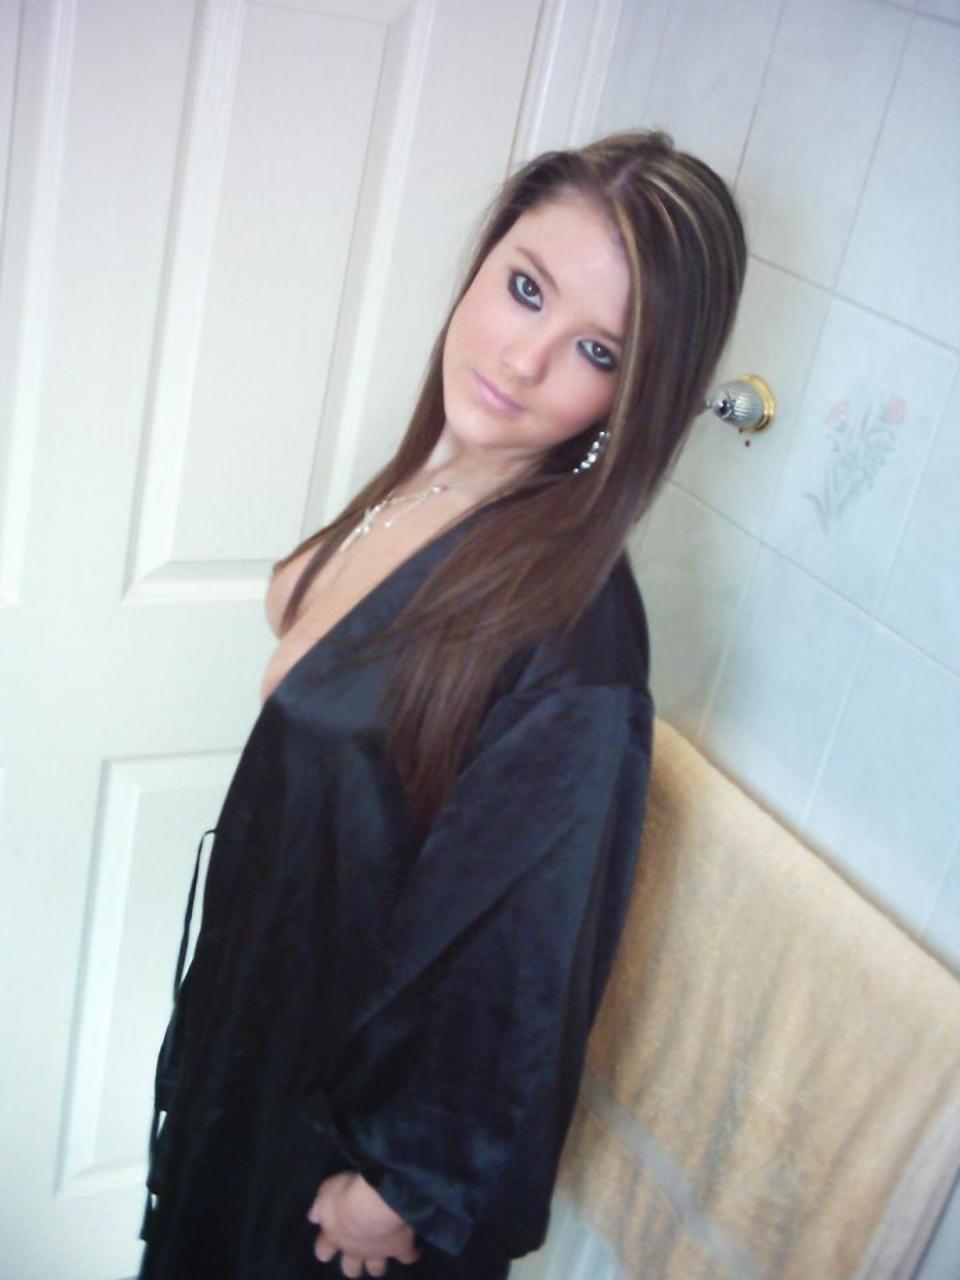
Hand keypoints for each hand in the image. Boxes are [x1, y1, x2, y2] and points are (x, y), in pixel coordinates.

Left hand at [307, 1170, 421, 1276]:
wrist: (376, 1202)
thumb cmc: (346, 1195)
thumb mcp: (325, 1193)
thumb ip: (319, 1207)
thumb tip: (313, 1217)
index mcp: (334, 1237)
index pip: (323, 1252)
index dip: (325, 1248)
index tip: (330, 1241)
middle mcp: (354, 1251)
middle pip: (351, 1269)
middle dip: (353, 1264)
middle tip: (357, 1251)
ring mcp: (377, 1252)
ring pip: (376, 1269)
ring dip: (378, 1263)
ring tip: (383, 1253)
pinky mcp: (399, 1249)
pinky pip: (407, 1257)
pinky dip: (410, 1253)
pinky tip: (413, 1248)